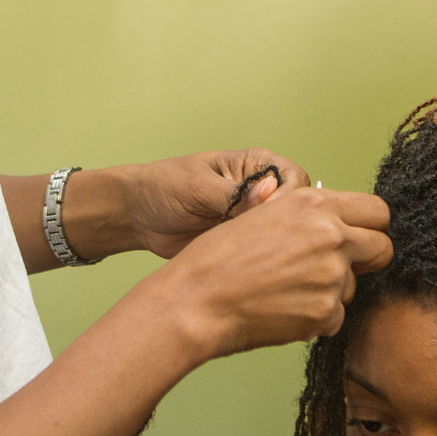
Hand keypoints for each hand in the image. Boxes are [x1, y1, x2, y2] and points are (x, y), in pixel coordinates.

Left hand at [118, 149, 311, 258]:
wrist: (139, 216)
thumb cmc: (164, 187)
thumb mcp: (197, 187)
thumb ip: (233, 193)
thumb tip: (268, 194)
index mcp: (256, 165)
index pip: (294, 179)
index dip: (290, 198)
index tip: (271, 217)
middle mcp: (261, 191)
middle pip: (297, 209)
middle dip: (289, 226)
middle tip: (265, 243)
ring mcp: (254, 219)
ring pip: (284, 234)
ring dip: (276, 246)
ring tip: (257, 259)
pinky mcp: (244, 243)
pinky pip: (265, 253)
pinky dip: (262, 262)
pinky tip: (252, 270)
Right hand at [138, 185, 391, 361]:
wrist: (195, 301)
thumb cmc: (217, 259)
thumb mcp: (263, 215)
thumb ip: (305, 217)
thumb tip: (333, 223)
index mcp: (314, 204)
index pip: (376, 210)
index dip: (370, 226)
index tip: (359, 237)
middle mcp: (331, 236)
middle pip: (382, 248)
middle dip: (367, 259)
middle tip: (337, 268)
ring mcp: (331, 276)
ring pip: (354, 287)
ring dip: (331, 292)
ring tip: (287, 291)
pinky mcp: (325, 313)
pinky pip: (335, 318)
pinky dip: (315, 319)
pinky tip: (282, 311)